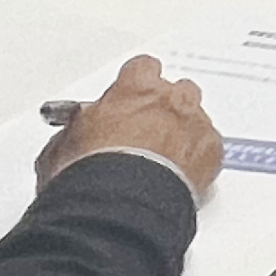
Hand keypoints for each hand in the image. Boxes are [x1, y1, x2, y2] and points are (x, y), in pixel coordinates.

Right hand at [39, 56, 222, 195]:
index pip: (142, 68)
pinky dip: (197, 159)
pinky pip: (209, 148)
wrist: (119, 207)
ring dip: (182, 132)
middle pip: (176, 91)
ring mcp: (195, 124)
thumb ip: (76, 128)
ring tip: (163, 160)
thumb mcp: (63, 146)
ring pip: (196, 118)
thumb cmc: (90, 176)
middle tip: (145, 132)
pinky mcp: (213, 152)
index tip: (128, 97)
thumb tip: (74, 132)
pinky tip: (179, 176)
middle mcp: (171, 100)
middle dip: (163, 107)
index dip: (135, 85)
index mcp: (135, 89)